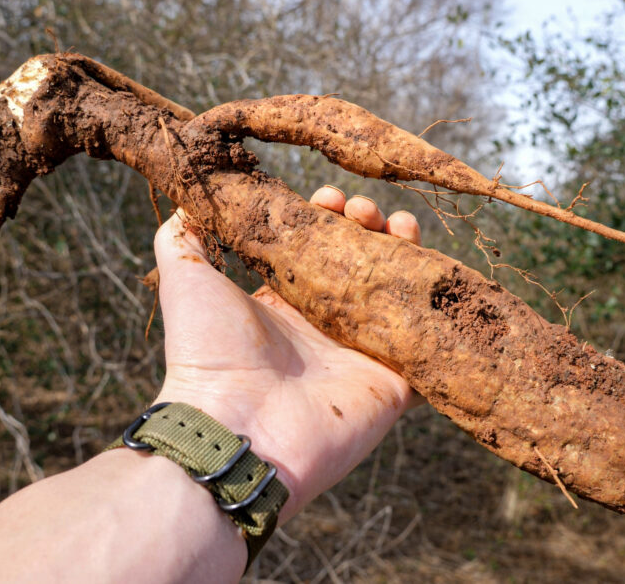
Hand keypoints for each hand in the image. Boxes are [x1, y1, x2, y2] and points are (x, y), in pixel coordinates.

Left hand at [152, 186, 421, 517]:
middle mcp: (328, 328)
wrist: (235, 426)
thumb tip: (193, 201)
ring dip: (410, 256)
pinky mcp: (395, 384)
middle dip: (372, 228)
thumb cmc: (207, 353)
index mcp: (286, 305)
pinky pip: (431, 347)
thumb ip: (184, 238)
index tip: (330, 197)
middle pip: (367, 266)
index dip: (331, 217)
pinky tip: (441, 275)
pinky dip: (441, 316)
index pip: (321, 250)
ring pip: (403, 298)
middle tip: (366, 212)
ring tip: (404, 225)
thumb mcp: (185, 281)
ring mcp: (364, 355)